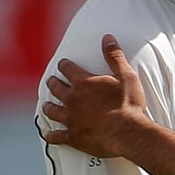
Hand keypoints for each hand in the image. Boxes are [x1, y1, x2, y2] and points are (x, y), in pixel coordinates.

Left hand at [42, 34, 148, 158]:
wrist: (127, 132)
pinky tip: (48, 134)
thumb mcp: (126, 76)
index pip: (68, 69)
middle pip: (56, 88)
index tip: (62, 64)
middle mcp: (72, 99)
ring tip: (46, 105)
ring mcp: (71, 119)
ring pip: (52, 111)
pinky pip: (56, 136)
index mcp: (84, 83)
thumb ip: (114, 56)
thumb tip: (107, 38)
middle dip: (53, 83)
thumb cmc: (128, 104)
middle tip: (50, 81)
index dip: (65, 65)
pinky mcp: (73, 136)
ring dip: (48, 107)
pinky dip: (51, 135)